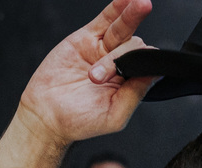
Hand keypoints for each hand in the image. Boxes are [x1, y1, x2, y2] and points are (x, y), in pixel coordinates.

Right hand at [18, 0, 156, 145]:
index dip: (146, 62)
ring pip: (123, 28)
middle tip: (94, 78)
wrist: (45, 115)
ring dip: (134, 15)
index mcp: (128, 84)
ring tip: (143, 5)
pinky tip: (127, 0)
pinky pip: (105, 19)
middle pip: (133, 46)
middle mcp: (118, 65)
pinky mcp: (85, 39)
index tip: (141, 66)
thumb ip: (136, 94)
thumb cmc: (78, 122)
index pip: (146, 64)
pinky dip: (117, 8)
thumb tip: (155, 74)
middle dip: (118, 59)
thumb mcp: (114, 115)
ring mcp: (102, 50)